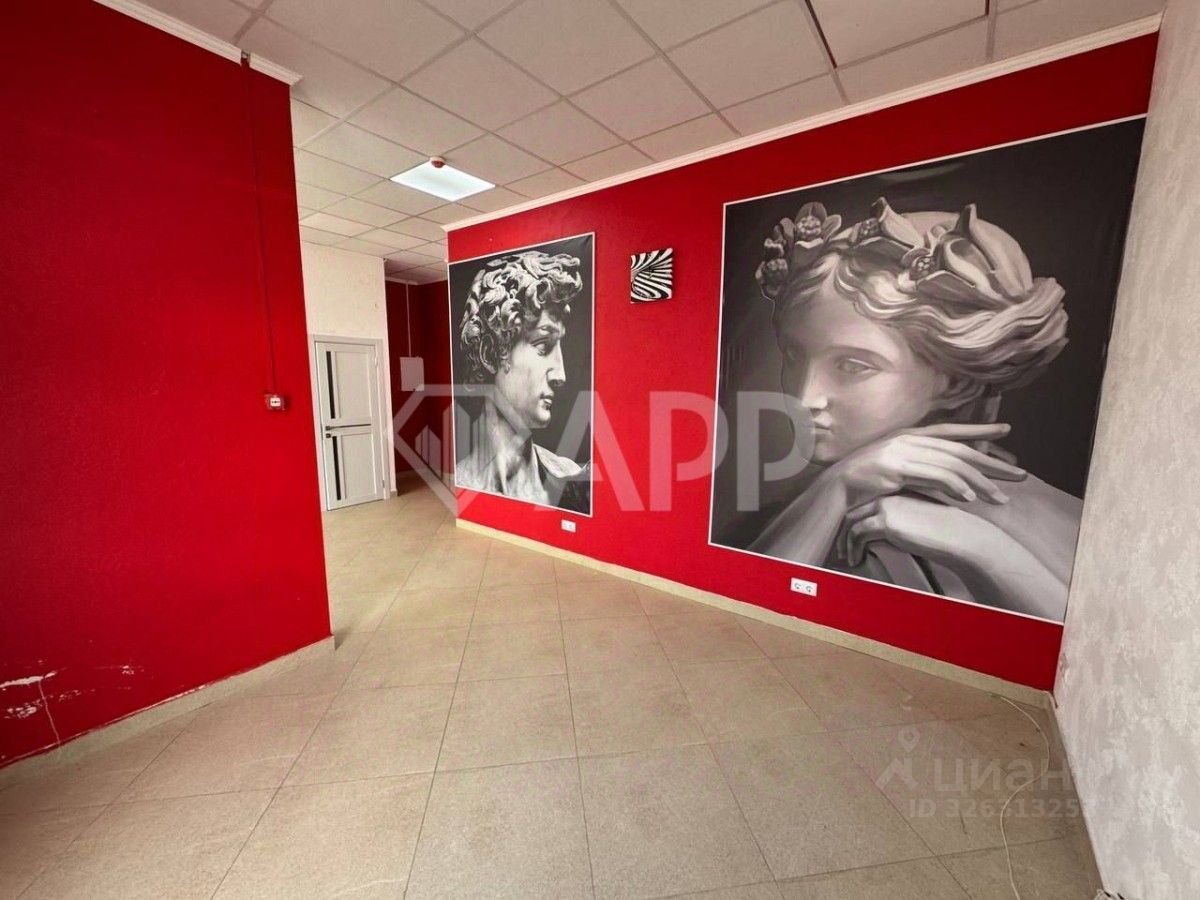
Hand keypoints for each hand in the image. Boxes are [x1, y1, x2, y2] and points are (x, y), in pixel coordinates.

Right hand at [829, 423, 1025, 508]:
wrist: (836, 488)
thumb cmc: (866, 482)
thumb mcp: (899, 470)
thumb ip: (925, 471)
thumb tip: (954, 483)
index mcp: (910, 436)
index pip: (952, 431)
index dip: (980, 430)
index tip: (1007, 430)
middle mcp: (910, 439)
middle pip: (960, 449)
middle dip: (992, 462)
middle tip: (1020, 474)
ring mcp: (903, 452)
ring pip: (952, 464)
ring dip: (979, 482)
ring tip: (999, 498)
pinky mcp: (897, 468)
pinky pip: (933, 476)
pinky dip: (954, 486)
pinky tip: (969, 498)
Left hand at [840, 494, 986, 567]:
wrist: (958, 535)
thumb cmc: (942, 532)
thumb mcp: (916, 519)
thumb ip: (897, 520)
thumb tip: (878, 535)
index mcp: (895, 493)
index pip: (864, 504)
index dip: (852, 521)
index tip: (848, 538)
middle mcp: (887, 495)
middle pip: (853, 511)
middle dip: (843, 532)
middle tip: (841, 549)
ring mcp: (885, 507)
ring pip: (852, 523)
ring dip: (845, 542)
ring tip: (847, 558)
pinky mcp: (886, 522)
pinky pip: (858, 534)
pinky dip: (853, 548)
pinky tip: (856, 560)